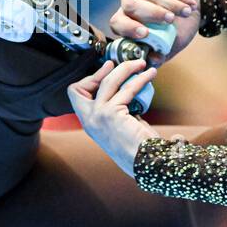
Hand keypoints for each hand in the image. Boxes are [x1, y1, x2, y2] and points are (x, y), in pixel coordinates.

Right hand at [67, 59, 160, 177]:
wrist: (146, 163)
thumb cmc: (139, 148)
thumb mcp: (123, 126)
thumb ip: (120, 111)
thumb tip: (130, 91)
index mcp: (89, 123)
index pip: (76, 94)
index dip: (91, 79)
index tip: (108, 70)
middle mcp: (89, 119)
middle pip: (87, 85)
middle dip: (103, 69)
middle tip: (124, 63)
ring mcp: (98, 116)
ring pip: (109, 82)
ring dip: (127, 68)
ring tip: (142, 64)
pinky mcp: (111, 114)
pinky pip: (127, 89)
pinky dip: (140, 79)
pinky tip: (150, 75)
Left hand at [110, 0, 200, 65]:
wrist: (197, 4)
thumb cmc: (181, 25)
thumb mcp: (173, 43)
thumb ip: (161, 53)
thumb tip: (153, 62)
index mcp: (128, 19)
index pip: (117, 22)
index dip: (128, 28)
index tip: (146, 34)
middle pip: (129, 4)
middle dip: (151, 14)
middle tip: (170, 21)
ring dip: (171, 5)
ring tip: (186, 12)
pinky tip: (190, 3)